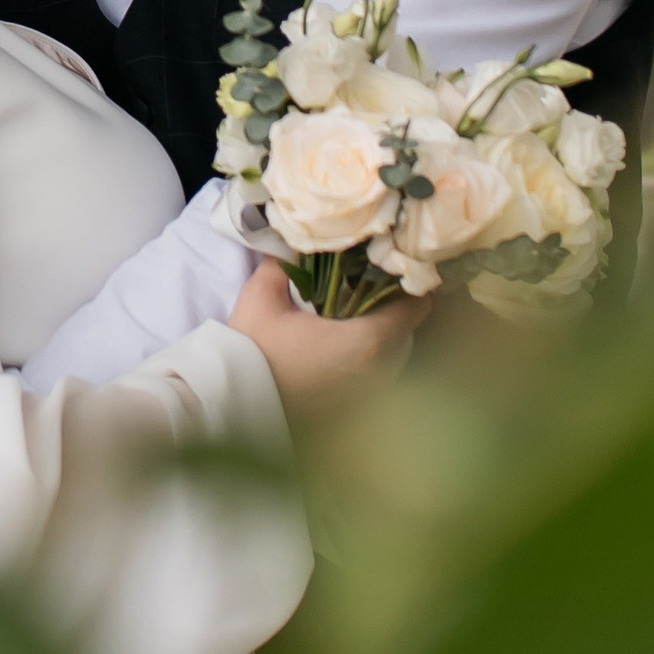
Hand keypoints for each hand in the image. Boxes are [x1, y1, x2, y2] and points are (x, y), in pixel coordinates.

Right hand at [228, 261, 428, 412]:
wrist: (234, 407)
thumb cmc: (252, 353)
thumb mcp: (262, 297)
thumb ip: (285, 263)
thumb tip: (296, 242)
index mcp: (368, 342)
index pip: (419, 307)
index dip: (407, 285)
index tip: (386, 271)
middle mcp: (380, 372)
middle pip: (408, 330)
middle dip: (391, 308)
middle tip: (364, 287)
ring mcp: (371, 396)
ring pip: (395, 355)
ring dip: (381, 334)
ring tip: (350, 315)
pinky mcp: (357, 410)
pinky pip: (378, 376)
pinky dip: (369, 359)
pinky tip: (339, 345)